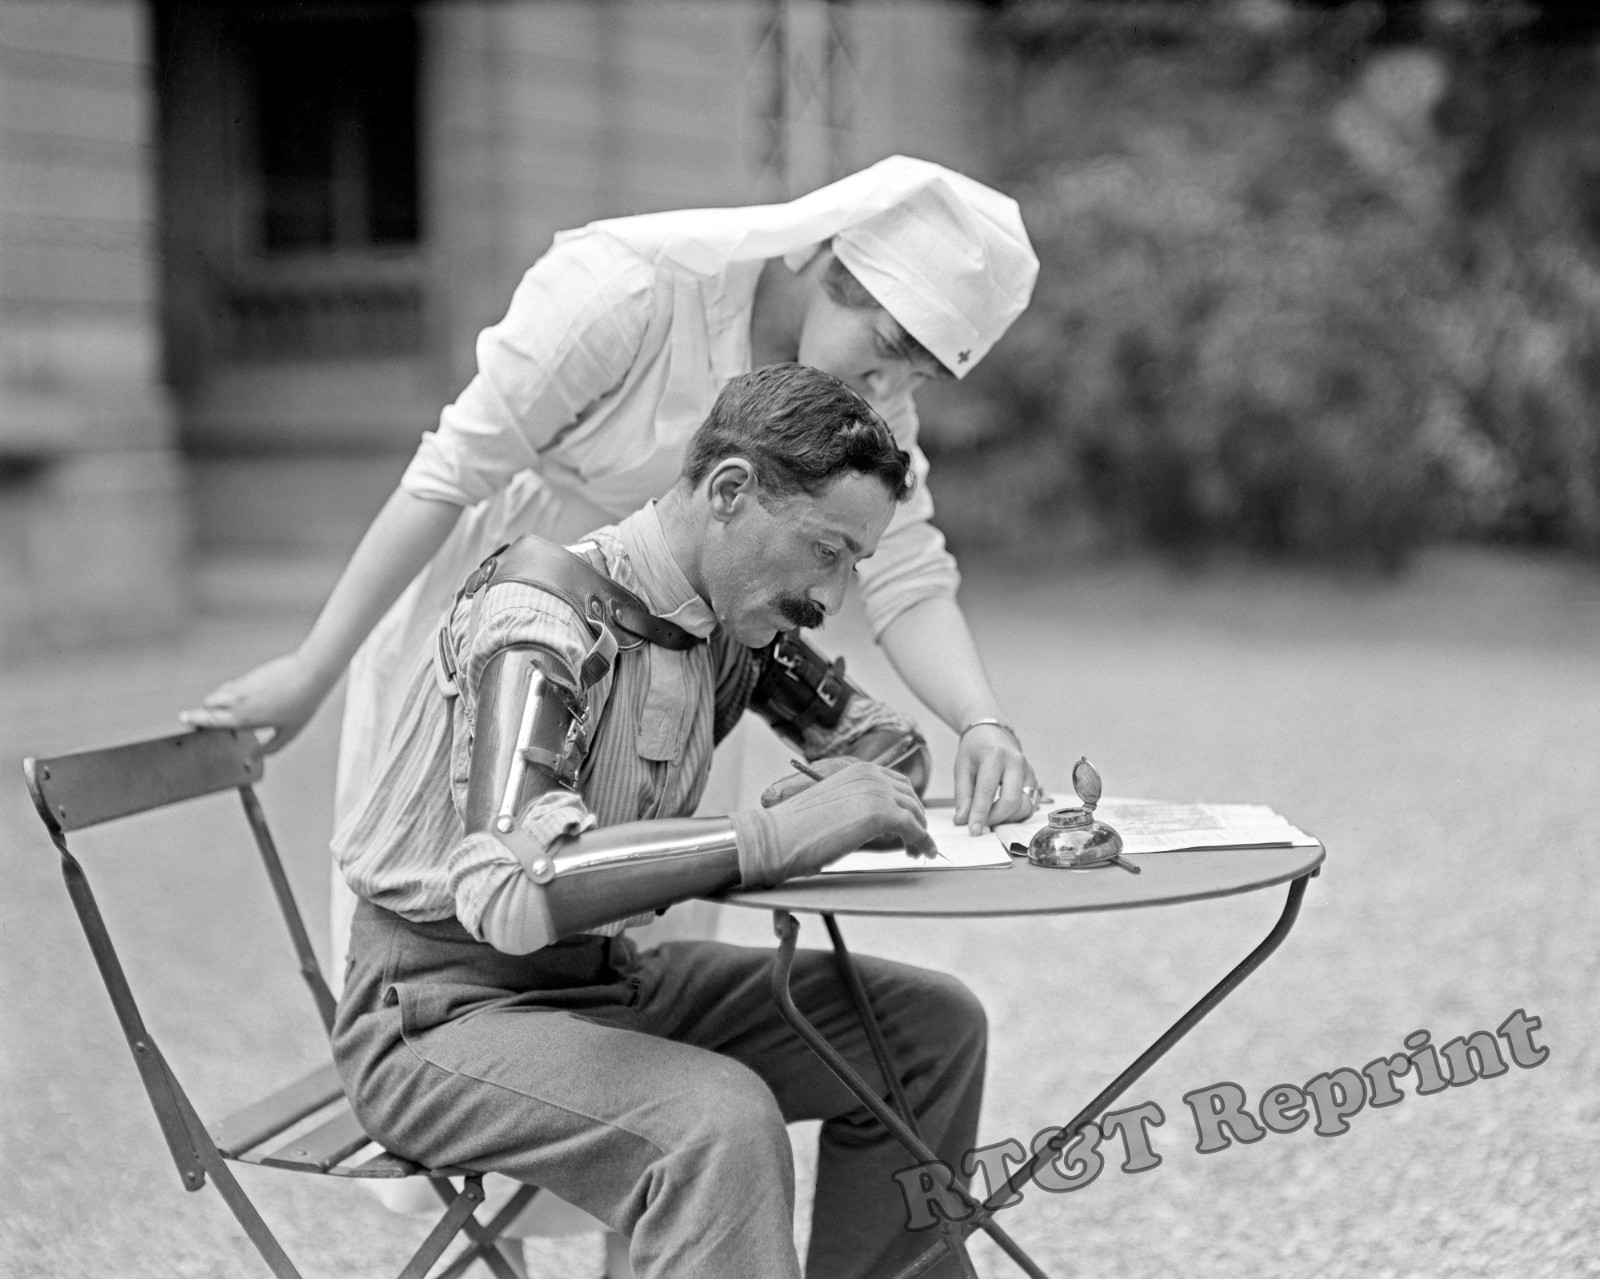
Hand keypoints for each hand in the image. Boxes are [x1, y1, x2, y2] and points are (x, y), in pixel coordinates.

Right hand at [178, 650, 328, 753]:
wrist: (309, 674)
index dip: (194, 720)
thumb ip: (269, 748)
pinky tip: (237, 699)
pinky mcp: (249, 676)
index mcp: (243, 718)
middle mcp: (237, 701)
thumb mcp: (288, 733)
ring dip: (214, 701)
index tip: (185, 719)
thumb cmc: (302, 705)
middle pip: (207, 705)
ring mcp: (242, 686)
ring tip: (220, 710)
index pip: (209, 720)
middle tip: (202, 719)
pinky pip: (230, 685)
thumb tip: (253, 759)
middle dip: (202, 712)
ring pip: (218, 692)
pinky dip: (228, 693)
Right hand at [736, 761, 936, 886]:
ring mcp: (878, 793)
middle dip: (917, 818)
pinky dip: (922, 842)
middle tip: (916, 840)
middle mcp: (871, 776)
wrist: (777, 836)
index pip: (897, 783)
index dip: (907, 804)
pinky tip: (920, 852)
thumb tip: (878, 827)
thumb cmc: (795, 829)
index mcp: (858, 770)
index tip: (910, 824)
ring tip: (917, 851)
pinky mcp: (882, 814)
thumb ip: (858, 809)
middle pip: (910, 796)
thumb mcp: (833, 808)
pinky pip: (914, 829)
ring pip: (915, 813)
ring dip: (921, 832)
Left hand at [953, 723, 1038, 834]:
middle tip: (980, 825)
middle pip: (1011, 801)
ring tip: (990, 818)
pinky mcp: (1034, 781)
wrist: (992, 734)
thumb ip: (963, 796)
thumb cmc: (975, 751)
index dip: (980, 814)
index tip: (973, 831)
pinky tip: (1002, 813)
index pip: (987, 791)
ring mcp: (1029, 771)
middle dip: (995, 818)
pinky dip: (1016, 814)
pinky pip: (1030, 805)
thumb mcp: (962, 768)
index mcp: (994, 755)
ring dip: (1007, 819)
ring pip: (1025, 806)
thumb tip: (962, 820)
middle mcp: (1016, 763)